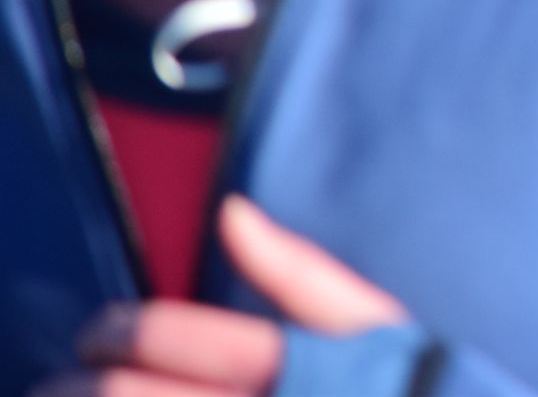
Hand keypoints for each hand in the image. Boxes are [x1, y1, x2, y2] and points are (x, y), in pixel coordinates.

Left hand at [46, 198, 407, 393]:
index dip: (115, 328)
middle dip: (80, 383)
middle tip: (70, 380)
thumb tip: (232, 213)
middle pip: (124, 394)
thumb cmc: (411, 388)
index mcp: (287, 365)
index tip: (103, 335)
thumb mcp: (373, 323)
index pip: (163, 334)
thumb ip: (299, 270)